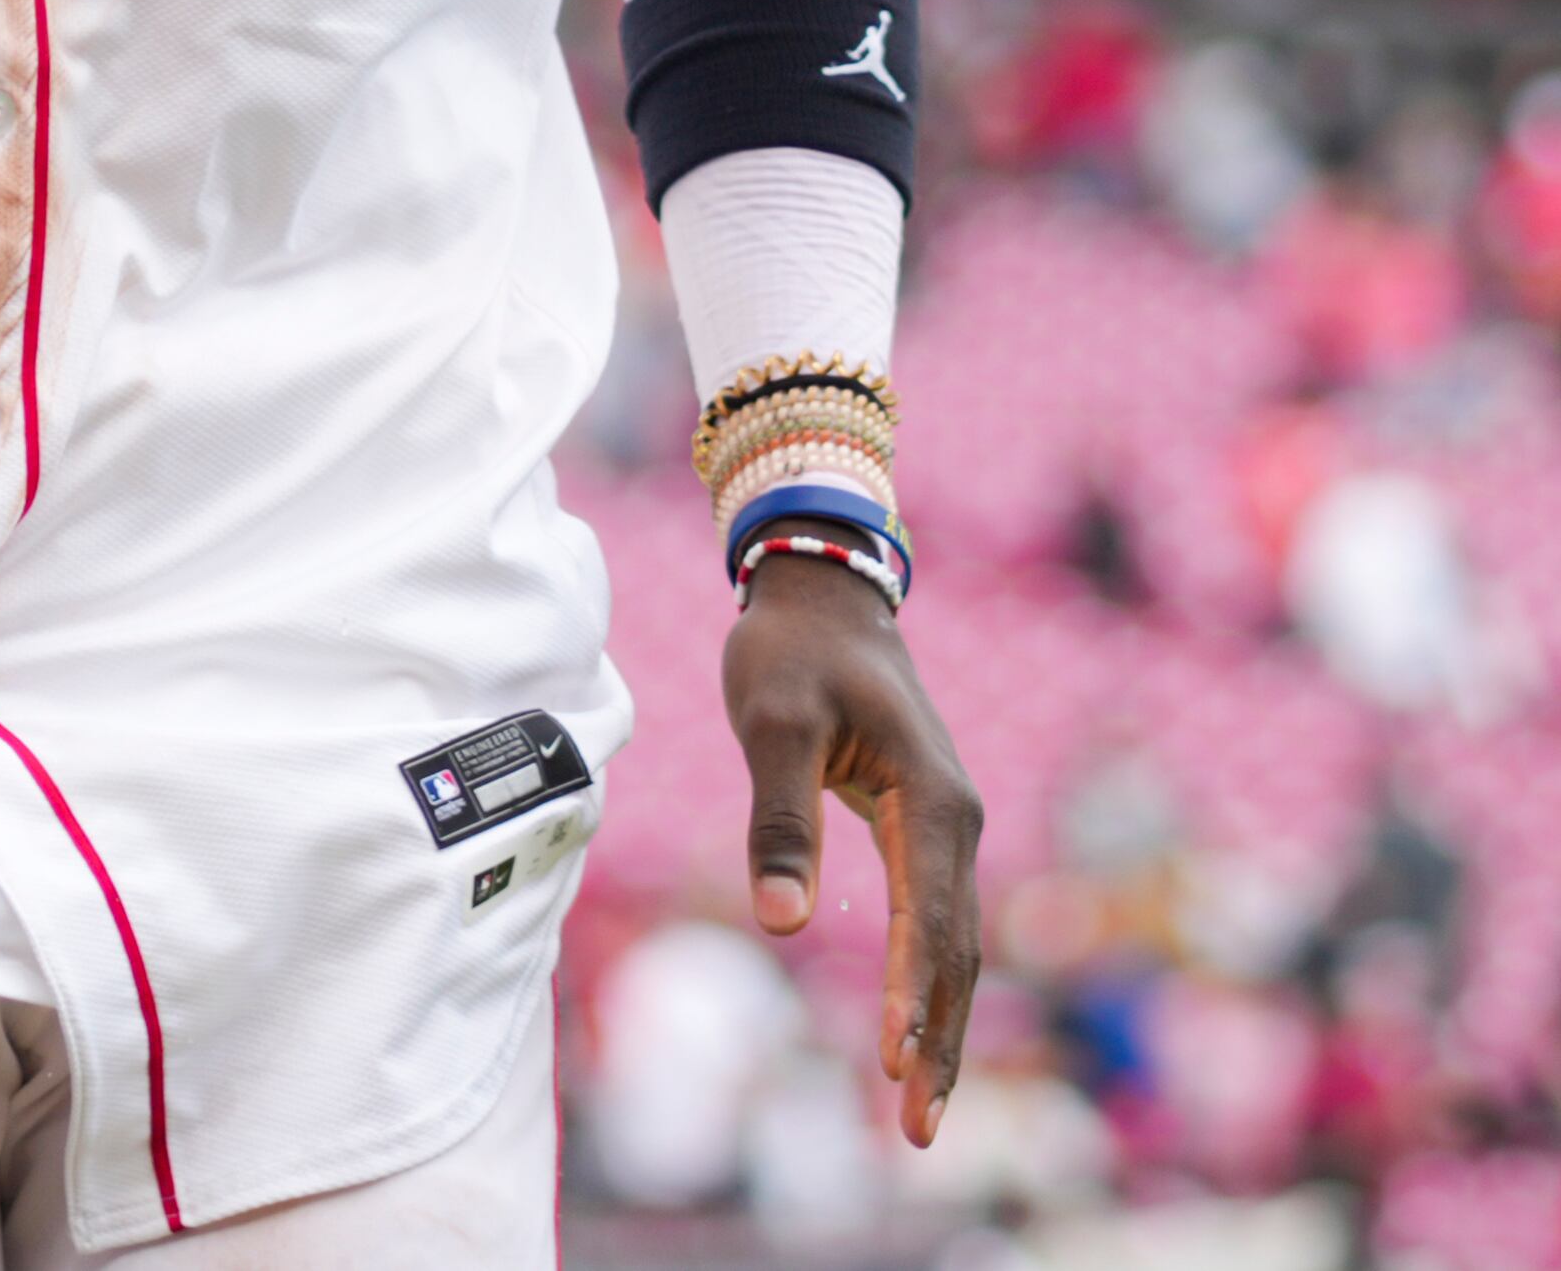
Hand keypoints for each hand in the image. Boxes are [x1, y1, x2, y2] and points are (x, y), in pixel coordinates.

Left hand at [721, 551, 979, 1145]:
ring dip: (937, 1023)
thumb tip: (779, 922)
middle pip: (956, 951)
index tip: (894, 1064)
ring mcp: (945, 828)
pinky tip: (908, 1033)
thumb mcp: (771, 723)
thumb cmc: (791, 653)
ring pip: (952, 945)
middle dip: (937, 1039)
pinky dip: (925, 982)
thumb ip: (776, 821)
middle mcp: (957, 823)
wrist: (824, 597)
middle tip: (918, 1130)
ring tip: (916, 1106)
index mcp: (932, 800)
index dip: (912, 995)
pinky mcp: (922, 830)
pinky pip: (932, 921)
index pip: (927, 919)